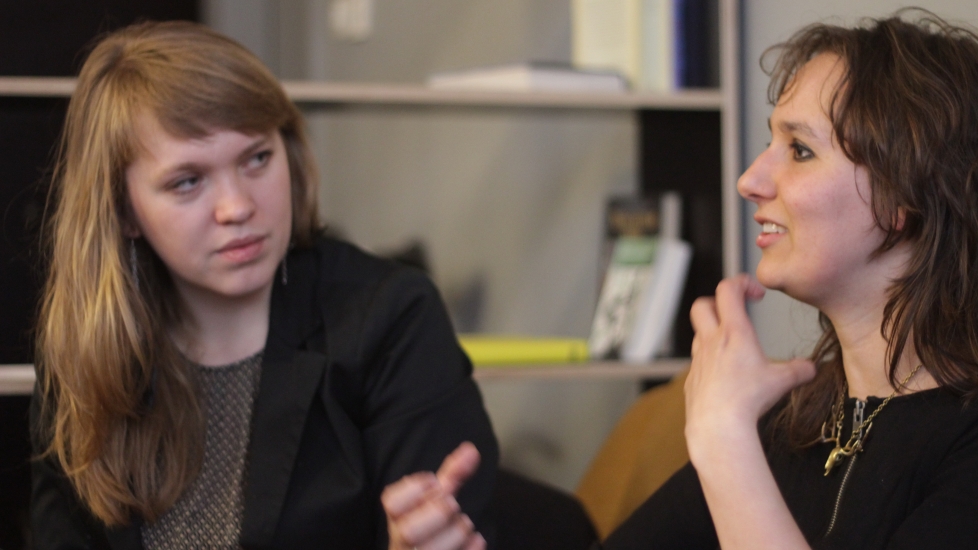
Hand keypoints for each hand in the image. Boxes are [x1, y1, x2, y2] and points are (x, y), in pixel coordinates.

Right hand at [383, 442, 485, 549]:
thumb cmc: (431, 530)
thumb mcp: (438, 501)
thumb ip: (452, 475)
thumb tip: (472, 450)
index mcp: (397, 519)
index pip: (391, 502)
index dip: (413, 489)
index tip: (432, 480)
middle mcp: (401, 543)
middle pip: (408, 531)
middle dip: (437, 513)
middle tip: (452, 505)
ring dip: (457, 532)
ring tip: (463, 526)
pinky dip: (470, 549)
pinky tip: (475, 542)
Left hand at [685, 275, 814, 452]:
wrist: (718, 424)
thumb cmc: (747, 400)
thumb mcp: (781, 381)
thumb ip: (799, 370)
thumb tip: (811, 368)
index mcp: (734, 333)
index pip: (728, 290)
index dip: (741, 283)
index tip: (755, 292)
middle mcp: (711, 341)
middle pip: (702, 305)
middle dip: (718, 302)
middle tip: (735, 312)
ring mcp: (698, 359)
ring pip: (698, 333)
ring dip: (713, 331)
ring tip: (733, 345)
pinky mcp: (692, 378)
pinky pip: (698, 360)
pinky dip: (710, 359)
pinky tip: (725, 374)